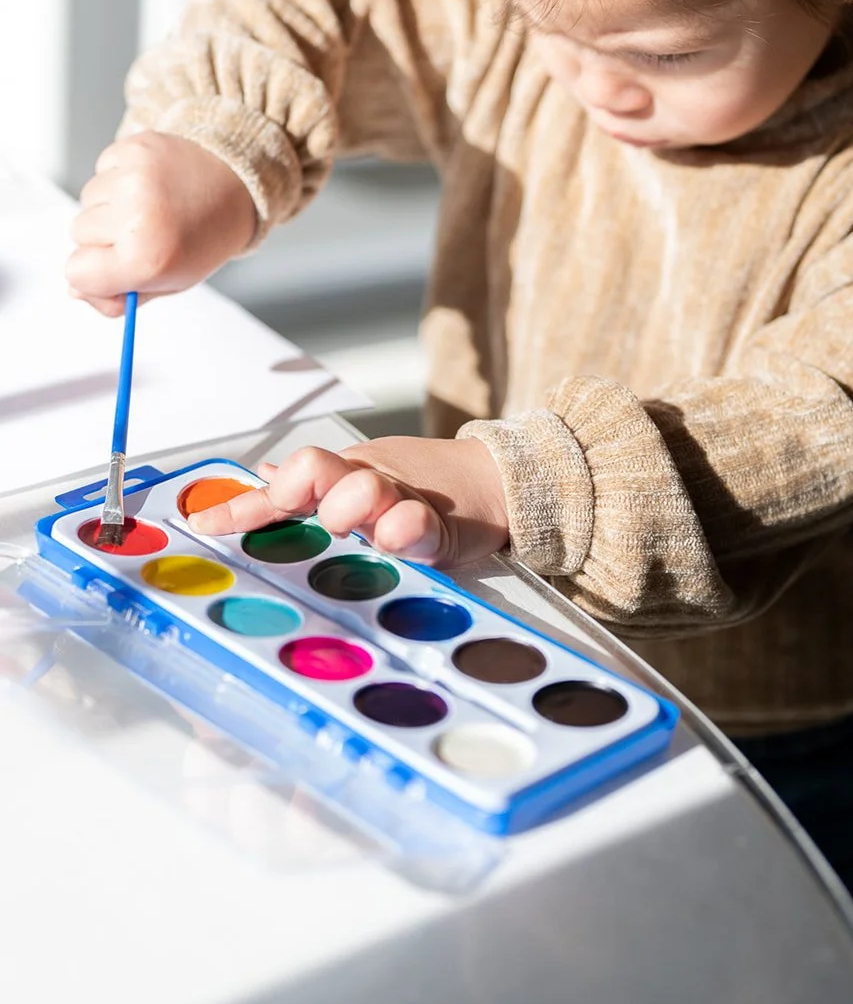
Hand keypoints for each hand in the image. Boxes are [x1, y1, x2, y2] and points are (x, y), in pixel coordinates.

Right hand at [67, 131, 256, 315]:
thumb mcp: (170, 281)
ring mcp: (135, 179)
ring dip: (111, 204)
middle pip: (79, 234)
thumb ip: (120, 297)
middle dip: (104, 237)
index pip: (76, 273)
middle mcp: (138, 217)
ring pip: (87, 199)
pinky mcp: (135, 149)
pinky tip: (151, 182)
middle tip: (147, 230)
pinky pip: (100, 169)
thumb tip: (76, 291)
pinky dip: (117, 176)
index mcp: (147, 260)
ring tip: (152, 205)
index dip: (95, 272)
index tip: (118, 265)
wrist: (236, 184)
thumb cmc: (203, 237)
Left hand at [189, 437, 509, 566]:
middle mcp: (366, 483)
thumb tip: (264, 476)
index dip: (242, 508)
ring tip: (359, 524)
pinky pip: (418, 526)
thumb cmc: (426, 487)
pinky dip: (405, 528)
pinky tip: (397, 534)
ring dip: (352, 505)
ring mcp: (402, 501)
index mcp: (343, 478)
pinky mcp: (441, 528)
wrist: (499, 481)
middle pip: (318, 470)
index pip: (285, 485)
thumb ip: (313, 490)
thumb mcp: (365, 481)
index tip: (202, 527)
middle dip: (304, 491)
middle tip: (314, 516)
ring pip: (363, 490)